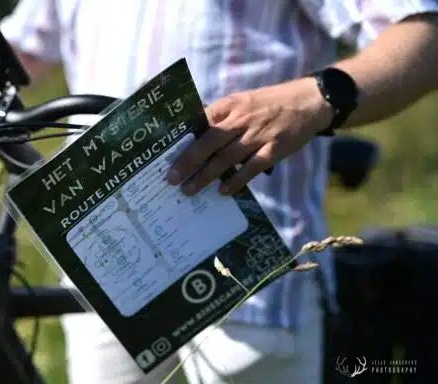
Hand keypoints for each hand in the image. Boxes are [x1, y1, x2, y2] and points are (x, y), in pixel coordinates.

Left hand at [166, 78, 333, 194]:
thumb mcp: (242, 101)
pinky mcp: (276, 148)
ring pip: (227, 157)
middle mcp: (242, 119)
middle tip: (171, 179)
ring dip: (206, 176)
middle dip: (188, 162)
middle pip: (209, 142)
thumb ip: (219, 117)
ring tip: (189, 190)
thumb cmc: (269, 103)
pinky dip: (237, 180)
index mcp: (230, 106)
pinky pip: (253, 167)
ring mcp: (259, 134)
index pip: (201, 122)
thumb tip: (192, 132)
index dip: (183, 140)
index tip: (164, 155)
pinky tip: (224, 191)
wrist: (310, 100)